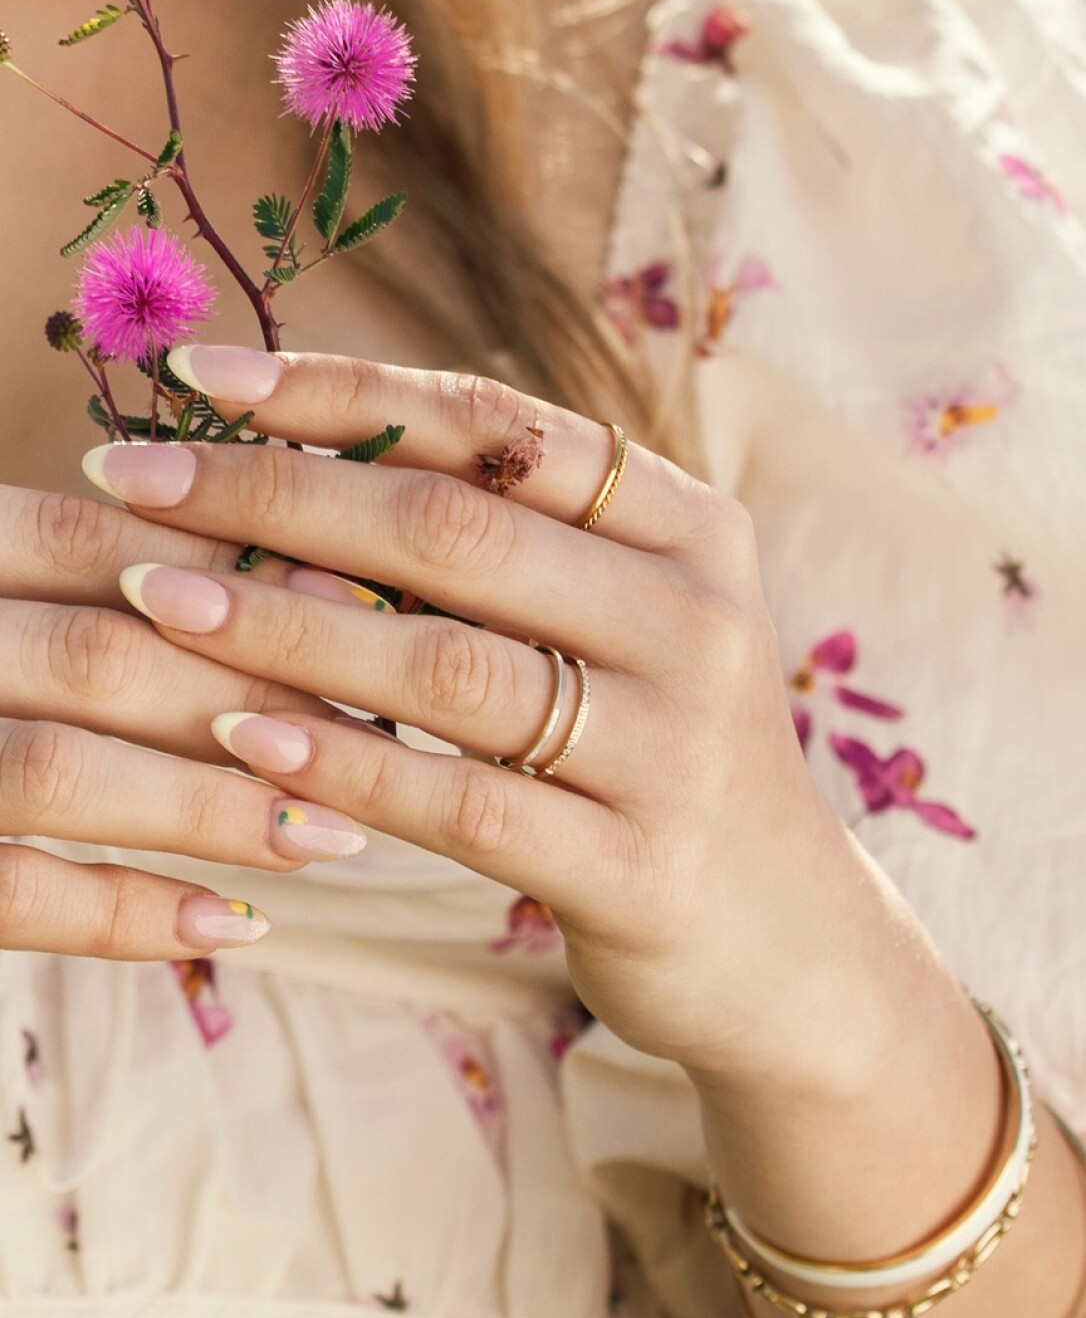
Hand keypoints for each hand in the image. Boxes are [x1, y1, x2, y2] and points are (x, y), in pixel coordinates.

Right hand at [0, 481, 366, 960]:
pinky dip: (119, 915)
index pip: (91, 540)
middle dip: (250, 697)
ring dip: (210, 807)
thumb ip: (72, 577)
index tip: (355, 605)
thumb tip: (259, 569)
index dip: (231, 571)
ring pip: (56, 767)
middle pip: (96, 653)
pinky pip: (1, 895)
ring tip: (334, 836)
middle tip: (377, 737)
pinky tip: (230, 929)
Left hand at [82, 347, 882, 1076]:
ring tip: (159, 597)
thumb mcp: (626, 626)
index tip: (203, 380)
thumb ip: (517, 548)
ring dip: (285, 624)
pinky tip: (249, 737)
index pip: (498, 426)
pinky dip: (348, 765)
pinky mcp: (640, 867)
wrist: (785, 937)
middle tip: (138, 478)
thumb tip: (308, 468)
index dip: (342, 393)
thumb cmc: (664, 755)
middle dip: (279, 492)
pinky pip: (465, 802)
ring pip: (448, 664)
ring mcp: (678, 746)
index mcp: (692, 529)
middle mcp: (698, 618)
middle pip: (457, 529)